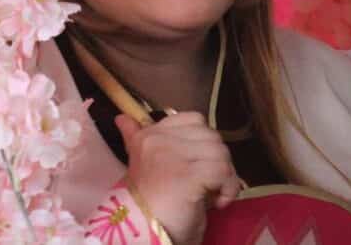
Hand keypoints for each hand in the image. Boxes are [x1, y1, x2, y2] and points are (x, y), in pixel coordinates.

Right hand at [115, 112, 240, 244]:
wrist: (142, 234)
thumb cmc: (148, 205)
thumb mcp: (142, 166)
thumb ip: (135, 137)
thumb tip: (122, 118)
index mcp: (148, 136)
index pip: (193, 120)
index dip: (204, 141)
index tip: (200, 164)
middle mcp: (158, 140)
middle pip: (211, 135)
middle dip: (218, 160)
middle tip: (210, 183)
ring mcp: (173, 155)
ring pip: (220, 151)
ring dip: (225, 176)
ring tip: (214, 194)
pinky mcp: (189, 174)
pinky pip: (223, 170)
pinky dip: (229, 188)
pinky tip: (218, 202)